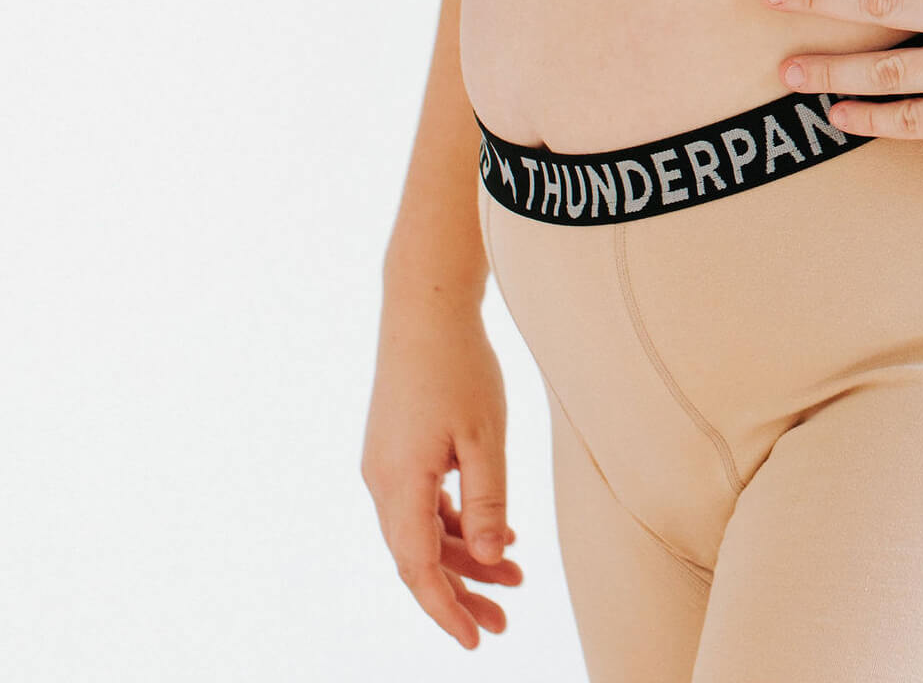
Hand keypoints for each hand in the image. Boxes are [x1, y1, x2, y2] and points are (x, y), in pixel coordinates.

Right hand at [361, 296, 523, 649]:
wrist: (424, 307)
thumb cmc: (458, 366)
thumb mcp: (485, 436)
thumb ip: (489, 501)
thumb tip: (493, 560)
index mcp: (399, 484)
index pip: (418, 569)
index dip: (446, 611)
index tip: (475, 641)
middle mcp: (382, 482)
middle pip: (419, 557)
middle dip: (461, 592)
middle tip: (503, 622)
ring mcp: (386, 466)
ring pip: (423, 531)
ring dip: (466, 556)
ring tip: (515, 577)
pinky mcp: (396, 450)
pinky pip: (424, 503)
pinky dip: (458, 522)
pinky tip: (498, 531)